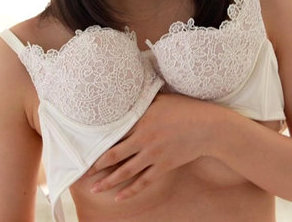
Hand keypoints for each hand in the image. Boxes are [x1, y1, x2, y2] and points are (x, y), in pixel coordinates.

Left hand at [88, 93, 223, 200]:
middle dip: (96, 166)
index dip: (97, 144)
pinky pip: (144, 181)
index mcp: (141, 121)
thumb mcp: (161, 100)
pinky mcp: (164, 166)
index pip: (114, 135)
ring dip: (108, 182)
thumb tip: (127, 95)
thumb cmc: (186, 109)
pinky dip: (131, 190)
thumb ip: (143, 101)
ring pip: (126, 172)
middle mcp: (144, 140)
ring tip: (94, 189)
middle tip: (82, 173)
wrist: (209, 128)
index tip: (84, 149)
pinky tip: (119, 196)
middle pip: (114, 156)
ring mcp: (154, 155)